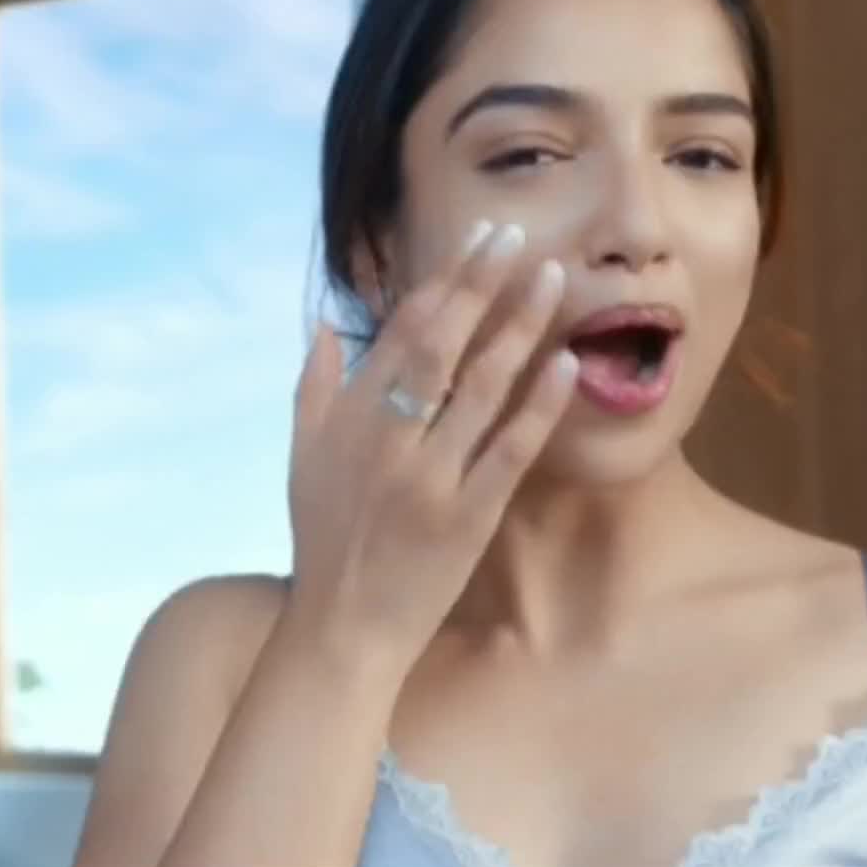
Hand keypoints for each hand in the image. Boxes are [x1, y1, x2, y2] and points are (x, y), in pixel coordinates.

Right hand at [282, 221, 576, 669]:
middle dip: (484, 283)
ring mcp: (429, 477)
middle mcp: (388, 438)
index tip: (483, 237)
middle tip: (521, 236)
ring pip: (481, 387)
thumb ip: (314, 387)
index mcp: (351, 416)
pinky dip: (537, 406)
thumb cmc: (324, 540)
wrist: (341, 629)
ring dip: (520, 327)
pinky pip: (509, 451)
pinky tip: (566, 365)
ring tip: (554, 280)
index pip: (405, 330)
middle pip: (443, 344)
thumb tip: (323, 323)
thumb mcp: (301, 457)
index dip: (448, 279)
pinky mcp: (467, 518)